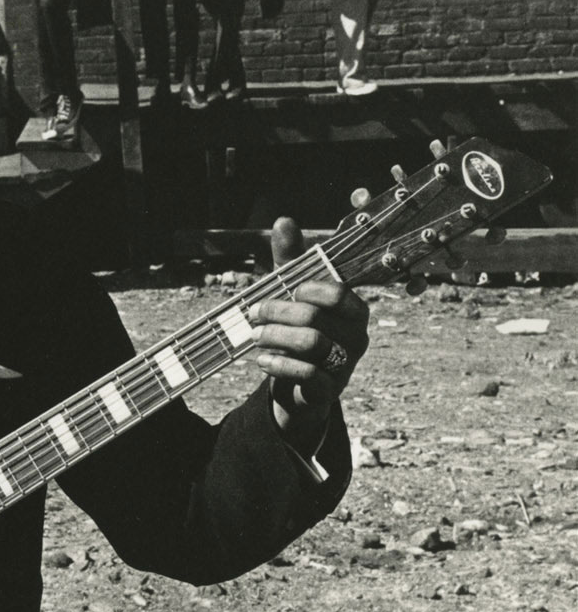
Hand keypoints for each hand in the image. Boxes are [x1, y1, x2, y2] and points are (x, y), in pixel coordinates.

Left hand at [247, 217, 370, 452]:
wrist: (297, 388)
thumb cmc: (297, 333)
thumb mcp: (293, 295)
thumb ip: (291, 261)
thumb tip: (285, 220)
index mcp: (354, 310)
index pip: (338, 292)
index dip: (307, 289)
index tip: (283, 290)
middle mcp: (357, 337)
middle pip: (315, 316)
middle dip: (277, 312)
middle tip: (254, 314)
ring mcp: (345, 365)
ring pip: (311, 343)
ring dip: (274, 337)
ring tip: (255, 336)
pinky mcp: (329, 391)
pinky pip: (307, 374)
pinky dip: (278, 364)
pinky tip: (261, 360)